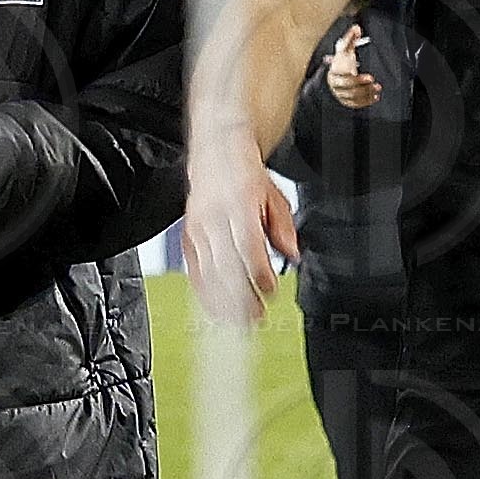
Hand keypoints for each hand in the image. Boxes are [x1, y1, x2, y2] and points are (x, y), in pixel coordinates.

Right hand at [182, 132, 296, 326]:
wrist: (216, 156)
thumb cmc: (245, 176)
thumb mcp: (275, 195)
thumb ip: (284, 227)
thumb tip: (292, 254)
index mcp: (238, 204)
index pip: (246, 244)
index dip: (257, 272)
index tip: (270, 291)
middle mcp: (214, 217)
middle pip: (225, 264)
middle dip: (240, 296)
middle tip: (256, 318)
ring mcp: (197, 228)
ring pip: (207, 272)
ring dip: (223, 301)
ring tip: (240, 322)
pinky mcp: (187, 238)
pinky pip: (194, 271)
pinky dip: (205, 293)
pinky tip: (217, 309)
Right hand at [324, 25, 381, 109]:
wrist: (333, 75)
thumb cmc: (341, 61)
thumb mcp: (344, 49)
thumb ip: (350, 38)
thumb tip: (357, 28)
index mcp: (335, 71)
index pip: (345, 78)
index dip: (357, 79)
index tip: (370, 77)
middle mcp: (336, 84)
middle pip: (348, 88)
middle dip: (363, 87)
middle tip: (374, 82)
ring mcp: (340, 93)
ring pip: (352, 97)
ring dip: (366, 94)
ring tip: (377, 88)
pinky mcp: (345, 101)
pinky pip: (355, 104)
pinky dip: (365, 101)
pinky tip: (375, 97)